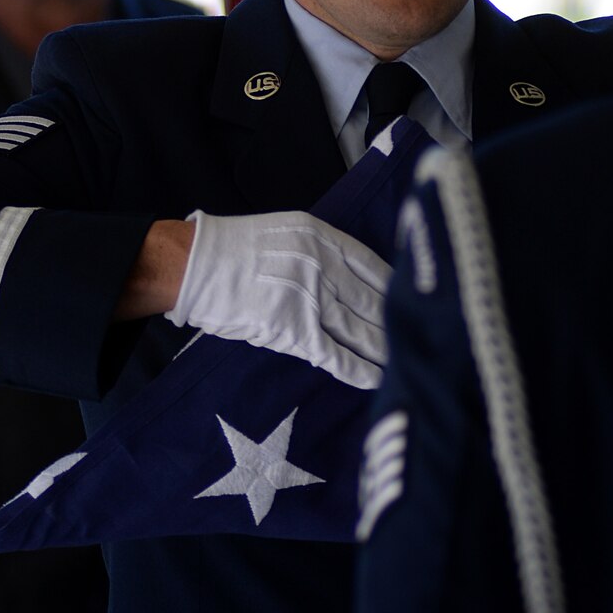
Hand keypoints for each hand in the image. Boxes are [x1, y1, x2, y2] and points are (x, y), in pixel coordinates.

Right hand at [169, 210, 389, 388]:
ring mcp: (310, 298)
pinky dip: (360, 369)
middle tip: (418, 334)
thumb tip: (342, 281)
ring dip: (384, 347)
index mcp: (321, 237)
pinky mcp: (295, 330)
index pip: (371, 264)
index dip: (393, 286)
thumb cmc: (230, 250)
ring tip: (406, 361)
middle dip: (396, 319)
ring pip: (360, 328)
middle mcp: (323, 265)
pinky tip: (380, 378)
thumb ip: (317, 252)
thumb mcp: (284, 234)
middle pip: (371, 299)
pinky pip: (337, 355)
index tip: (410, 298)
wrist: (194, 266)